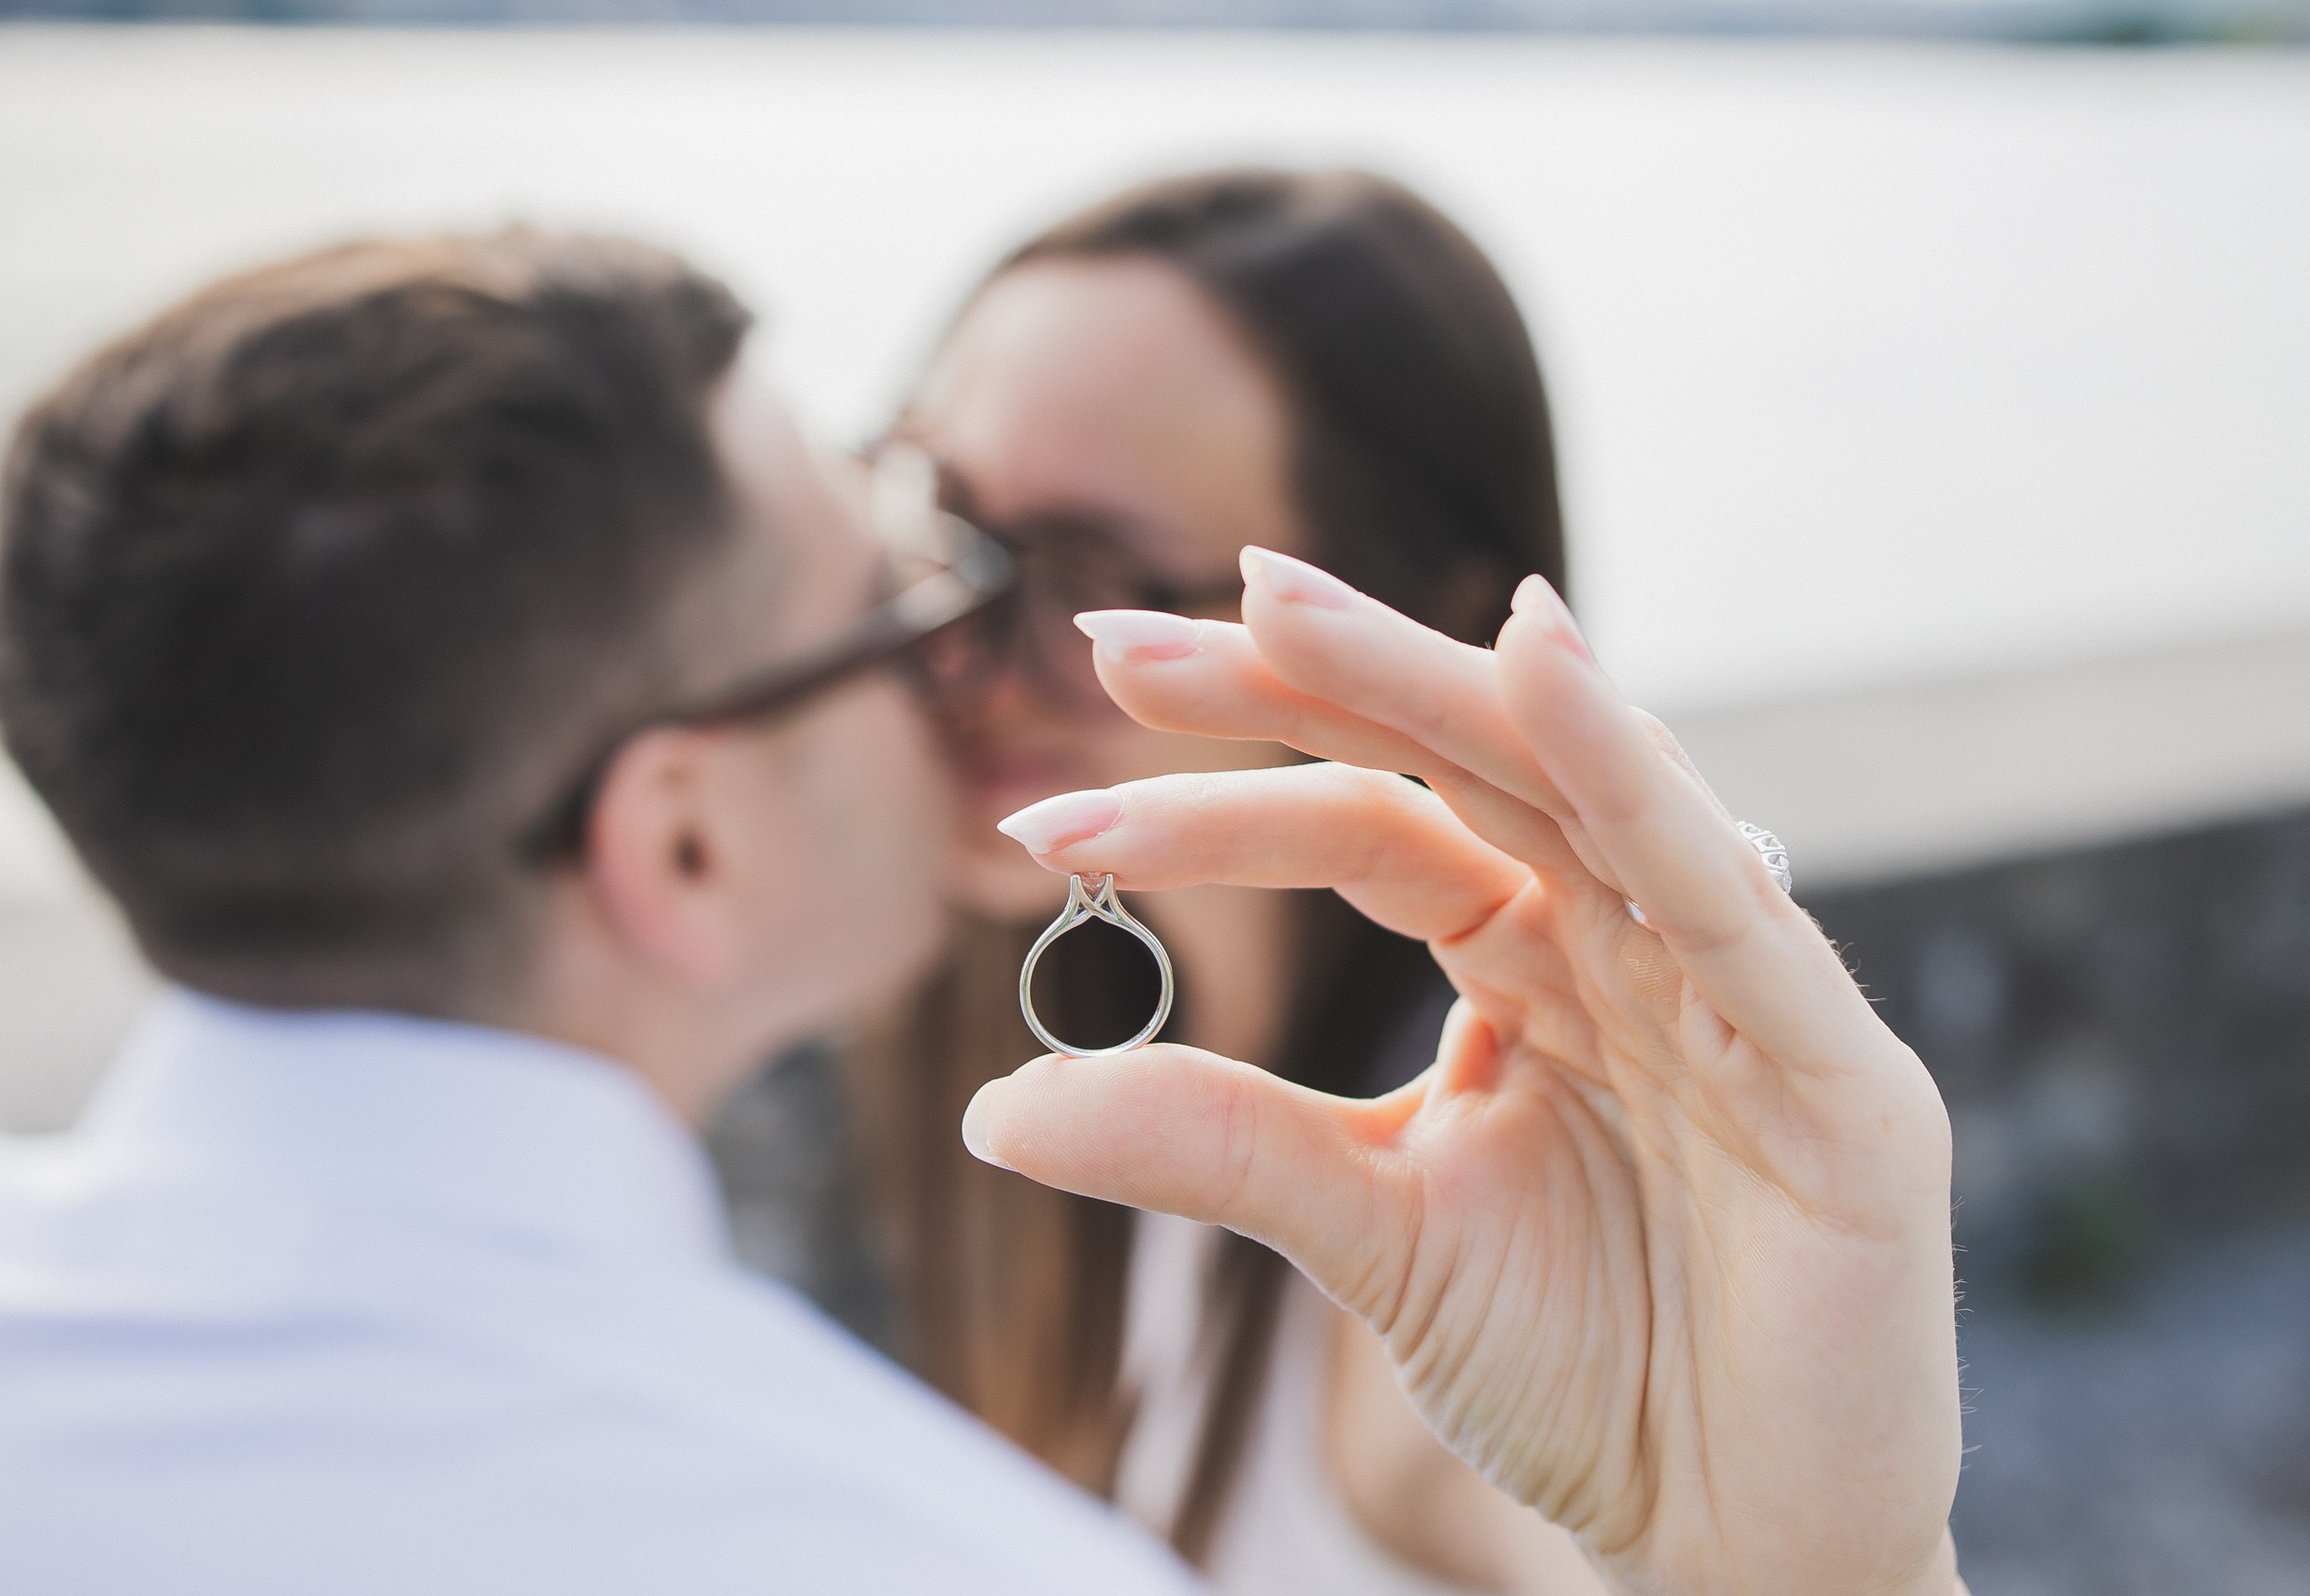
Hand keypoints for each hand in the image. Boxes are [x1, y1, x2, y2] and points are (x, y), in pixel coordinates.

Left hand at [967, 551, 1965, 1595]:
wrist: (1734, 1542)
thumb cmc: (1583, 1367)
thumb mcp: (1370, 1229)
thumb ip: (1216, 1142)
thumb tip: (993, 1102)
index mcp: (1532, 959)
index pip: (1369, 832)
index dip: (1217, 803)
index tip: (1041, 813)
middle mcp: (1629, 936)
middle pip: (1459, 765)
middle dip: (1295, 688)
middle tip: (1116, 638)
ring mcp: (1738, 987)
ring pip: (1579, 786)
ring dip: (1425, 684)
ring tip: (1269, 603)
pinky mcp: (1838, 1070)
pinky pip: (1729, 896)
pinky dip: (1638, 772)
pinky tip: (1541, 661)